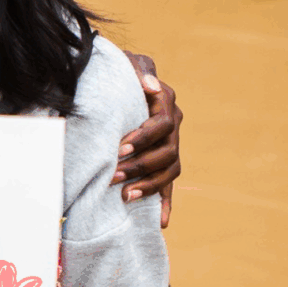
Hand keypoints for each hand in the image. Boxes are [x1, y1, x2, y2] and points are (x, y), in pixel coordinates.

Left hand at [117, 52, 181, 227]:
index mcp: (165, 103)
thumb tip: (151, 85)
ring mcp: (171, 145)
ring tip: (125, 196)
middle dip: (140, 165)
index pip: (162, 124)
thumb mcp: (126, 63)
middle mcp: (173, 126)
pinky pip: (169, 186)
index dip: (143, 137)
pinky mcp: (164, 162)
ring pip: (170, 170)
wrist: (116, 81)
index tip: (120, 147)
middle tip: (114, 175)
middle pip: (167, 152)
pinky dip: (165, 204)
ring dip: (149, 185)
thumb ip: (139, 69)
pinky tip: (160, 223)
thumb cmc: (119, 71)